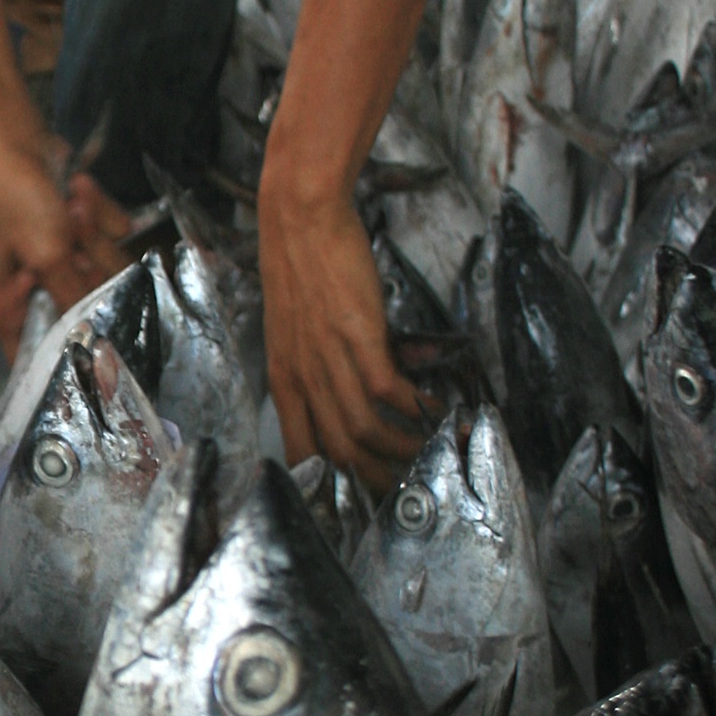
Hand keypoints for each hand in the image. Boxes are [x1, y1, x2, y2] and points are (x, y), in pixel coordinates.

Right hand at [0, 136, 129, 353]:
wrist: (15, 141)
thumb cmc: (14, 203)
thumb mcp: (46, 256)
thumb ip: (75, 296)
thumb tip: (99, 333)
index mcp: (11, 307)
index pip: (32, 356)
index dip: (59, 354)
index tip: (83, 334)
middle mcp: (37, 291)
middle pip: (85, 308)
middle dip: (84, 266)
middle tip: (66, 237)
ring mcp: (63, 260)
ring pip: (104, 268)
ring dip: (92, 231)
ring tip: (69, 205)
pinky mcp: (82, 232)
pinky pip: (110, 234)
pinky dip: (99, 210)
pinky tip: (78, 191)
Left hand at [258, 180, 435, 489]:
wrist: (300, 221)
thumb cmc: (301, 270)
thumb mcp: (295, 333)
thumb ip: (315, 368)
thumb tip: (346, 392)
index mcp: (284, 380)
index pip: (299, 450)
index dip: (326, 481)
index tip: (353, 494)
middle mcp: (302, 378)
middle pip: (336, 453)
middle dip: (373, 478)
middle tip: (402, 483)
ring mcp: (328, 360)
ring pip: (363, 432)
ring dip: (401, 448)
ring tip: (426, 449)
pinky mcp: (357, 337)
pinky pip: (387, 392)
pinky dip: (413, 408)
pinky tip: (431, 408)